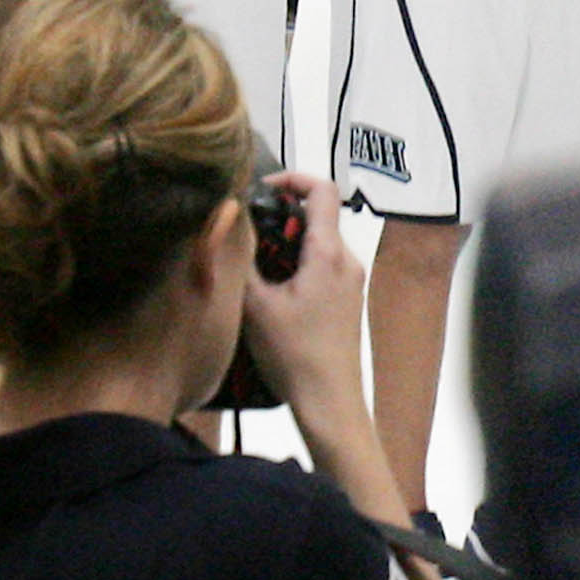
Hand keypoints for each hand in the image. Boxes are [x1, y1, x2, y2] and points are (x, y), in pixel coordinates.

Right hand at [240, 171, 365, 415]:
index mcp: (328, 253)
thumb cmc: (296, 355)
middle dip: (280, 218)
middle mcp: (347, 261)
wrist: (330, 401)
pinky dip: (295, 266)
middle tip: (248, 236)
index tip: (263, 187)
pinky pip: (322, 267)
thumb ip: (241, 258)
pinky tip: (270, 293)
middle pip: (317, 216)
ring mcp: (350, 281)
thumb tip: (228, 225)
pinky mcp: (346, 301)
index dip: (293, 178)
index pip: (322, 189)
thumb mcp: (254, 304)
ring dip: (285, 245)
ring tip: (254, 269)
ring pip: (317, 243)